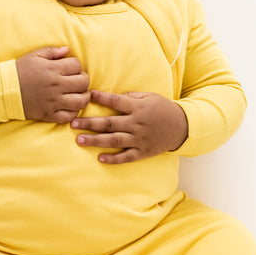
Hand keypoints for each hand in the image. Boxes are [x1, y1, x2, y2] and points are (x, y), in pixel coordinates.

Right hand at [16, 46, 90, 123]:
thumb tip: (67, 50)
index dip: (76, 66)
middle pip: (83, 83)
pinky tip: (70, 106)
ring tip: (79, 94)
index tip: (70, 69)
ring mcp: (53, 102)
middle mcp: (55, 85)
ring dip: (83, 97)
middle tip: (77, 81)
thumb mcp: (34, 56)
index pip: (77, 65)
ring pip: (81, 101)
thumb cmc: (19, 71)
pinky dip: (73, 112)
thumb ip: (53, 51)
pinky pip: (69, 116)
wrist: (4, 91)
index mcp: (52, 69)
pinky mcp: (49, 114)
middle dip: (83, 80)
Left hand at [71, 90, 188, 163]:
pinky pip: (126, 157)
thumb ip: (131, 96)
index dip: (101, 98)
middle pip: (109, 123)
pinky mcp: (143, 151)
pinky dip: (114, 159)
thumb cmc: (163, 109)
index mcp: (138, 107)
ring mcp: (139, 139)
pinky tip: (100, 158)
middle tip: (73, 123)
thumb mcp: (150, 97)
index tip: (86, 95)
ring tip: (79, 140)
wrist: (182, 127)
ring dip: (95, 141)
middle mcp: (136, 123)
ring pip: (113, 140)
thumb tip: (112, 97)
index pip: (115, 102)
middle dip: (89, 123)